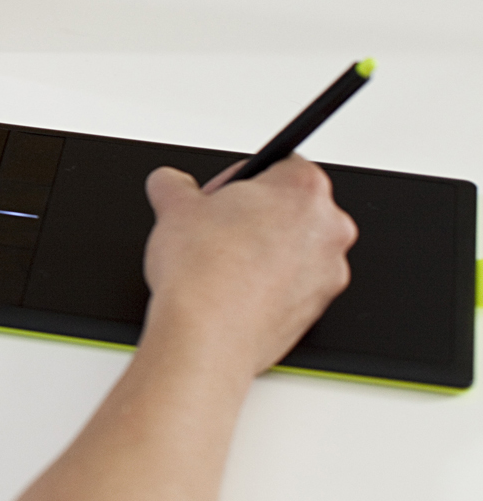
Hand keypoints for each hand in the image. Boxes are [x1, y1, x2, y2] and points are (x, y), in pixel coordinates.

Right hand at [141, 155, 357, 377]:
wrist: (207, 336)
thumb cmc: (203, 273)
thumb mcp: (173, 207)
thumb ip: (174, 184)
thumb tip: (170, 183)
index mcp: (303, 188)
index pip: (279, 164)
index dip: (241, 181)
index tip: (219, 197)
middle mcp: (328, 227)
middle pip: (292, 206)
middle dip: (255, 215)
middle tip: (216, 229)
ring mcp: (329, 270)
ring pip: (295, 246)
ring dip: (264, 249)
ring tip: (221, 262)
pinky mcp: (319, 307)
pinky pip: (295, 282)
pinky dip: (270, 282)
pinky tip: (233, 288)